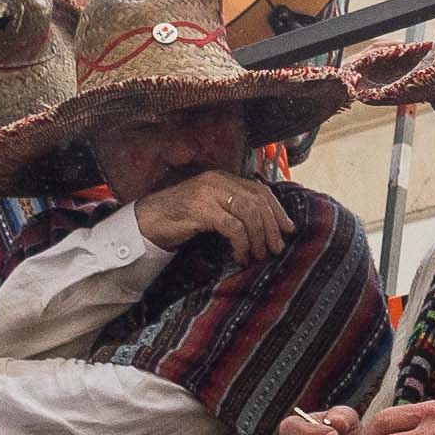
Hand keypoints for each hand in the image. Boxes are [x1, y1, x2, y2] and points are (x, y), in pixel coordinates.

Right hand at [130, 170, 293, 264]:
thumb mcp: (210, 207)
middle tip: (276, 248)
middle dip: (271, 227)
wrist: (146, 220)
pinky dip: (241, 243)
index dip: (277, 210)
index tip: (288, 229)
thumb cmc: (179, 217)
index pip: (260, 190)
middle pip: (257, 202)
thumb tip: (264, 226)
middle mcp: (218, 181)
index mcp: (223, 178)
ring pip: (248, 213)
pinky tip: (240, 255)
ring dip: (258, 237)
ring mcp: (208, 194)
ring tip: (259, 254)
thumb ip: (232, 208)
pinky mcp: (200, 210)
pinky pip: (232, 227)